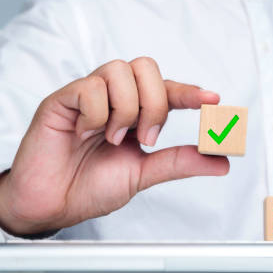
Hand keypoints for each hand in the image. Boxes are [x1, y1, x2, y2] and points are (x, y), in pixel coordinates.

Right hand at [0, 58, 228, 234]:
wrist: (51, 205)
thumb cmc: (89, 187)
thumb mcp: (143, 174)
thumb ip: (179, 162)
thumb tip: (221, 160)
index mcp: (134, 114)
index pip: (166, 90)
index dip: (189, 92)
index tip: (212, 99)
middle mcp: (113, 99)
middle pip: (145, 67)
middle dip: (154, 103)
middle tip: (146, 138)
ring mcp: (87, 96)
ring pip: (119, 70)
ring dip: (125, 109)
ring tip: (112, 138)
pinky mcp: (62, 100)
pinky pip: (89, 87)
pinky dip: (96, 113)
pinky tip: (87, 133)